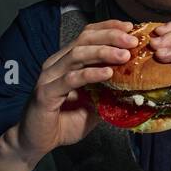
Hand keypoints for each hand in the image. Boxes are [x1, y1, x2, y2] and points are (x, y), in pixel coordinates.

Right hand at [0, 19, 140, 170]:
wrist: (35, 141)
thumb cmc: (63, 122)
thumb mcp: (93, 105)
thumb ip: (108, 92)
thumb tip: (135, 86)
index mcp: (66, 61)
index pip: (87, 35)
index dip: (108, 28)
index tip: (130, 28)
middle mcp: (56, 64)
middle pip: (84, 40)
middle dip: (111, 36)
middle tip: (133, 40)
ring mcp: (49, 77)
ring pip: (77, 55)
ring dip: (103, 52)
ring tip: (125, 55)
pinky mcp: (45, 93)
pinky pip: (70, 79)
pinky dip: (90, 74)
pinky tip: (107, 73)